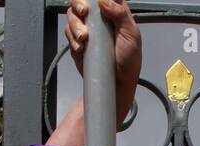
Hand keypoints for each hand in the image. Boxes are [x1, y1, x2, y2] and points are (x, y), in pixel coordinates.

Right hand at [66, 0, 141, 124]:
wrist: (118, 83)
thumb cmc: (129, 59)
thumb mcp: (131, 35)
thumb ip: (120, 14)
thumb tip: (103, 0)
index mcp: (114, 12)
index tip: (94, 2)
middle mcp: (98, 18)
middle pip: (81, 2)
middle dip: (78, 3)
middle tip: (83, 11)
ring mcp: (87, 29)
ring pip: (72, 16)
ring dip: (75, 25)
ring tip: (84, 38)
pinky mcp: (77, 42)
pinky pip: (68, 33)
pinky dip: (72, 39)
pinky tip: (81, 47)